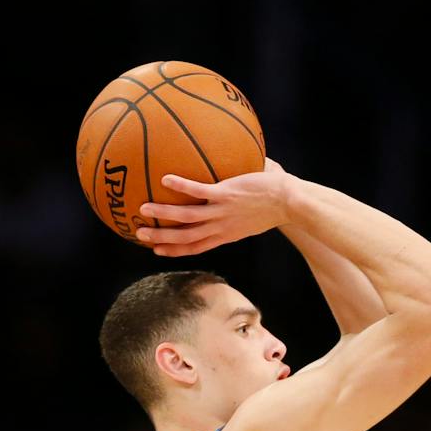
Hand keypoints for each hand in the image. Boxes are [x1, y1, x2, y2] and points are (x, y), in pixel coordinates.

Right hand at [138, 158, 294, 257]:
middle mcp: (220, 227)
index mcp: (225, 235)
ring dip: (163, 214)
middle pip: (185, 238)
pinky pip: (199, 192)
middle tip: (140, 234)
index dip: (175, 250)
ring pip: (186, 218)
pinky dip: (181, 187)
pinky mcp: (226, 195)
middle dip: (161, 238)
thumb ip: (237, 211)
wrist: (289, 202)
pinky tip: (165, 179)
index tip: (157, 250)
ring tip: (144, 208)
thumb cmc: (275, 205)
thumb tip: (230, 193)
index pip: (195, 247)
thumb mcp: (253, 217)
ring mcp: (222, 212)